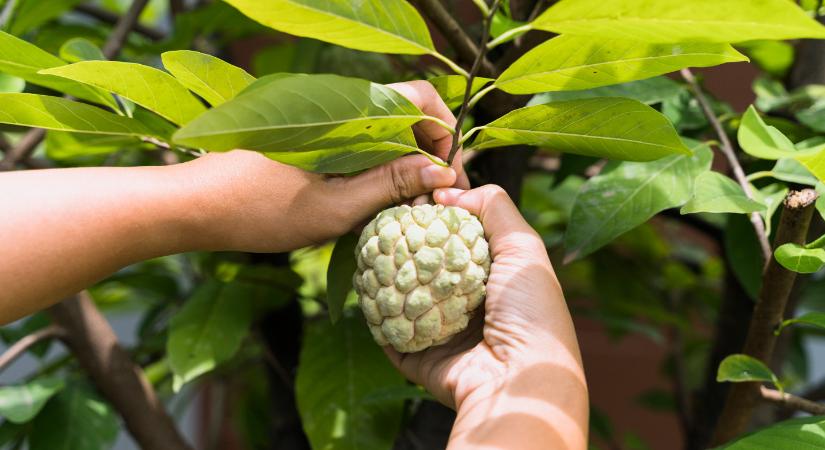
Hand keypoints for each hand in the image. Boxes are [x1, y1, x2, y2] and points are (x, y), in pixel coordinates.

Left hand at [180, 80, 468, 252]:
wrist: (192, 205)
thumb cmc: (256, 210)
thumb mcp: (333, 209)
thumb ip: (390, 185)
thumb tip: (440, 172)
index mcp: (344, 110)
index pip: (418, 97)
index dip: (443, 133)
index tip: (445, 176)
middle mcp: (333, 100)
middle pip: (405, 110)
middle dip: (426, 150)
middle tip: (430, 197)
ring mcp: (319, 114)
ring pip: (382, 124)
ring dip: (402, 157)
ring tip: (403, 202)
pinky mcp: (306, 130)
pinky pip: (357, 135)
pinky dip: (375, 160)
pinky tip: (372, 195)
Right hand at [384, 185, 588, 449]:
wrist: (516, 380)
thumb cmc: (530, 310)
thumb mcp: (524, 246)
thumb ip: (493, 207)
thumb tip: (448, 193)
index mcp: (495, 275)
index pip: (458, 235)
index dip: (437, 211)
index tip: (414, 188)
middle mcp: (467, 301)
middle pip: (426, 261)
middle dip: (405, 238)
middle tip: (382, 213)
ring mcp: (441, 329)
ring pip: (403, 293)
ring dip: (384, 272)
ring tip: (364, 242)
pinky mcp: (418, 354)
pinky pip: (389, 329)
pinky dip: (374, 310)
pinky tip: (360, 283)